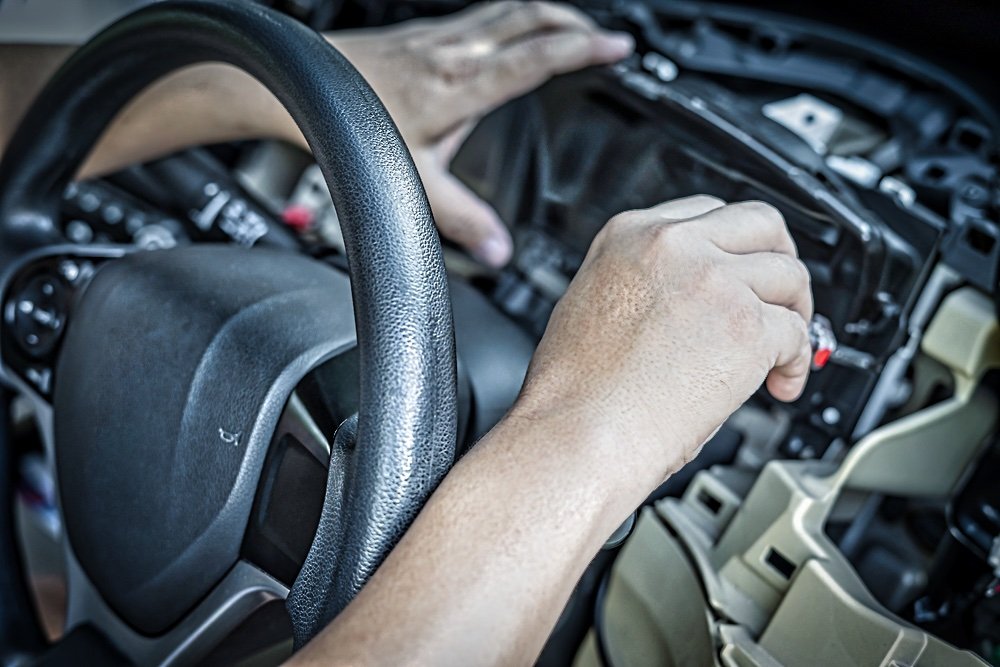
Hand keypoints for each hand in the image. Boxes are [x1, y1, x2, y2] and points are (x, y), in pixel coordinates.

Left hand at [328, 2, 633, 266]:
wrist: (305, 84)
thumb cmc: (350, 125)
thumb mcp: (411, 181)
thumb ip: (458, 219)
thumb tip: (496, 250)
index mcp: (460, 86)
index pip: (536, 57)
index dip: (583, 50)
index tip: (617, 48)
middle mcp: (454, 52)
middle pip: (530, 16)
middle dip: (575, 23)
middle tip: (606, 37)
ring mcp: (439, 36)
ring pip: (507, 7)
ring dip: (547, 13)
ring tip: (574, 27)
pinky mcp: (424, 32)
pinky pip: (482, 14)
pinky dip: (513, 17)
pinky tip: (512, 31)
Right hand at [515, 196, 812, 481]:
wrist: (576, 434)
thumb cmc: (573, 392)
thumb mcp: (590, 302)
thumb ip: (643, 281)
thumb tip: (685, 300)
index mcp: (629, 235)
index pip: (708, 212)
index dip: (734, 248)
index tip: (742, 273)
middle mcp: (673, 246)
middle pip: (760, 225)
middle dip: (780, 262)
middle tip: (781, 300)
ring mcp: (713, 281)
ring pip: (790, 276)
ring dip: (794, 314)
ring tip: (781, 352)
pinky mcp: (745, 326)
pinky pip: (798, 333)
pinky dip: (797, 362)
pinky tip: (779, 383)